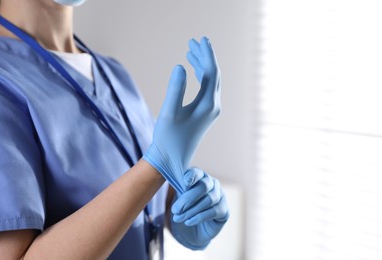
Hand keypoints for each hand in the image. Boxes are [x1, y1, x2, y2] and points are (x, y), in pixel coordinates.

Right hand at [143, 37, 220, 192]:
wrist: (171, 160)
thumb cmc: (168, 138)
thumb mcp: (169, 113)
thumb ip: (175, 89)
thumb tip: (180, 67)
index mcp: (207, 105)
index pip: (211, 73)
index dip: (206, 55)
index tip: (200, 40)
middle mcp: (213, 107)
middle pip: (214, 75)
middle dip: (205, 57)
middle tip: (195, 41)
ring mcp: (210, 111)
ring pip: (211, 81)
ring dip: (202, 65)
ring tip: (191, 51)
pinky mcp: (205, 114)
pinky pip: (207, 89)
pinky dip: (201, 76)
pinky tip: (194, 70)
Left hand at [170, 168, 228, 249]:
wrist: (191, 230)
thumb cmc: (183, 210)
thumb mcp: (176, 199)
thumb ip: (176, 190)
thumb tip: (171, 184)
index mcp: (199, 176)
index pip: (197, 172)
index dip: (192, 176)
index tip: (184, 183)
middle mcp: (212, 183)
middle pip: (204, 186)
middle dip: (188, 199)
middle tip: (175, 210)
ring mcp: (220, 196)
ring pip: (209, 200)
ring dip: (191, 210)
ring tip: (179, 218)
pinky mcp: (224, 210)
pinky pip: (214, 211)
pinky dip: (199, 217)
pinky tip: (188, 222)